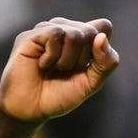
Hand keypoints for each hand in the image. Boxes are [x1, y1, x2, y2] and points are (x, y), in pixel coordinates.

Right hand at [0, 17, 119, 123]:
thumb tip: (101, 37)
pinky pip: (55, 34)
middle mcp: (65, 28)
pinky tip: (42, 64)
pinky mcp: (30, 35)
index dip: (101, 50)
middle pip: (91, 31)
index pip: (104, 27)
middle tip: (65, 71)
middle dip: (82, 59)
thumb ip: (106, 63)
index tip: (87, 67)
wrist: (32, 109)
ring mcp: (47, 30)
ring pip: (74, 33)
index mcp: (82, 37)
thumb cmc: (60, 95)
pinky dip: (53, 56)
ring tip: (54, 68)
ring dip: (67, 60)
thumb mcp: (92, 82)